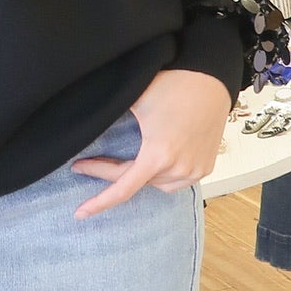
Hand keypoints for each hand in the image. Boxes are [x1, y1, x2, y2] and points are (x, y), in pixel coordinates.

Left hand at [72, 68, 230, 217]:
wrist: (211, 78)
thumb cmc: (174, 85)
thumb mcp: (135, 100)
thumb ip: (110, 118)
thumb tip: (86, 125)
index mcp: (157, 155)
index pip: (122, 189)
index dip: (99, 202)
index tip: (80, 212)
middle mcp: (178, 168)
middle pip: (138, 181)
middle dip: (114, 173)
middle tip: (88, 164)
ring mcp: (195, 170)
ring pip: (158, 185)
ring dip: (142, 176)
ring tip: (131, 161)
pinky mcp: (206, 166)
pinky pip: (178, 181)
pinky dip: (164, 176)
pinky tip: (157, 163)